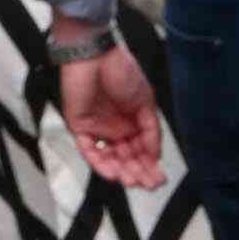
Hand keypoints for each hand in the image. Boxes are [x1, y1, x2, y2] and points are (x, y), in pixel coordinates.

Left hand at [57, 41, 165, 189]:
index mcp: (132, 121)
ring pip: (109, 158)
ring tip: (132, 181)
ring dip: (121, 172)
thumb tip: (156, 154)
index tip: (159, 178)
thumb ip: (151, 130)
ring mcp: (97, 129)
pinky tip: (113, 173)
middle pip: (127, 157)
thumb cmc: (120, 70)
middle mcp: (115, 127)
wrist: (94, 55)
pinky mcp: (79, 127)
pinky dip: (100, 164)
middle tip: (149, 184)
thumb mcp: (146, 102)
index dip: (150, 165)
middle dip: (138, 172)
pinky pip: (90, 150)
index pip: (141, 150)